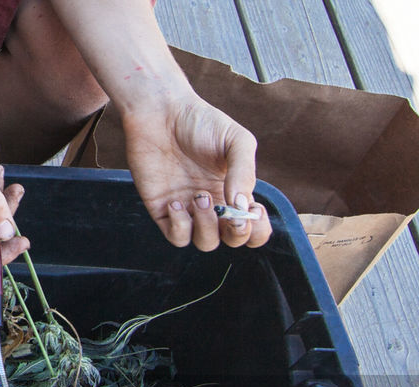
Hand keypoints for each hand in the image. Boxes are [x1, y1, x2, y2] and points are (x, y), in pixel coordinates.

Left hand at [122, 93, 270, 249]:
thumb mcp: (236, 140)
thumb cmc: (201, 123)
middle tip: (229, 212)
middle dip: (236, 234)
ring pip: (205, 242)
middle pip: (231, 240)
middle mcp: (213, 204)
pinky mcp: (162, 209)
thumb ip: (244, 172)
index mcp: (233, 190)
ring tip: (199, 196)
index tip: (253, 210)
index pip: (252, 226)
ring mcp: (188, 209)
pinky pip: (176, 236)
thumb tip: (241, 205)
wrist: (161, 113)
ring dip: (206, 226)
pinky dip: (180, 226)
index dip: (257, 229)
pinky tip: (176, 202)